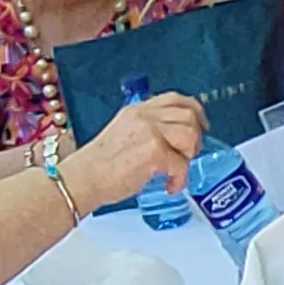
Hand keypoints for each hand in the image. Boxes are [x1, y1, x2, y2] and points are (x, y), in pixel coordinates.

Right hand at [66, 92, 205, 210]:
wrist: (82, 179)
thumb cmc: (100, 165)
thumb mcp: (123, 133)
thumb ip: (147, 130)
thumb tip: (174, 140)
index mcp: (137, 110)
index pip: (175, 99)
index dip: (194, 111)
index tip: (201, 125)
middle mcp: (144, 116)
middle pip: (188, 115)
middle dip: (195, 137)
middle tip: (187, 155)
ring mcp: (150, 132)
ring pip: (190, 135)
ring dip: (189, 156)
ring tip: (176, 169)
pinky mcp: (154, 153)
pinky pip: (182, 165)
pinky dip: (180, 180)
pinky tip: (170, 186)